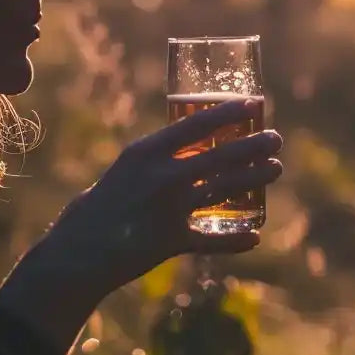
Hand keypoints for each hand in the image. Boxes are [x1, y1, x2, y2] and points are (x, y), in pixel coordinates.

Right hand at [48, 97, 282, 287]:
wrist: (78, 250)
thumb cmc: (103, 203)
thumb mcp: (128, 168)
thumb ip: (161, 159)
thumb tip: (198, 148)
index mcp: (146, 152)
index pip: (196, 124)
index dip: (230, 113)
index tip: (254, 105)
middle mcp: (162, 176)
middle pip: (220, 156)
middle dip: (254, 146)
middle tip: (276, 139)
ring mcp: (169, 208)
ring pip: (224, 189)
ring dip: (255, 178)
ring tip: (275, 169)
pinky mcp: (172, 240)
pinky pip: (212, 239)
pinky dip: (236, 239)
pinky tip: (256, 235)